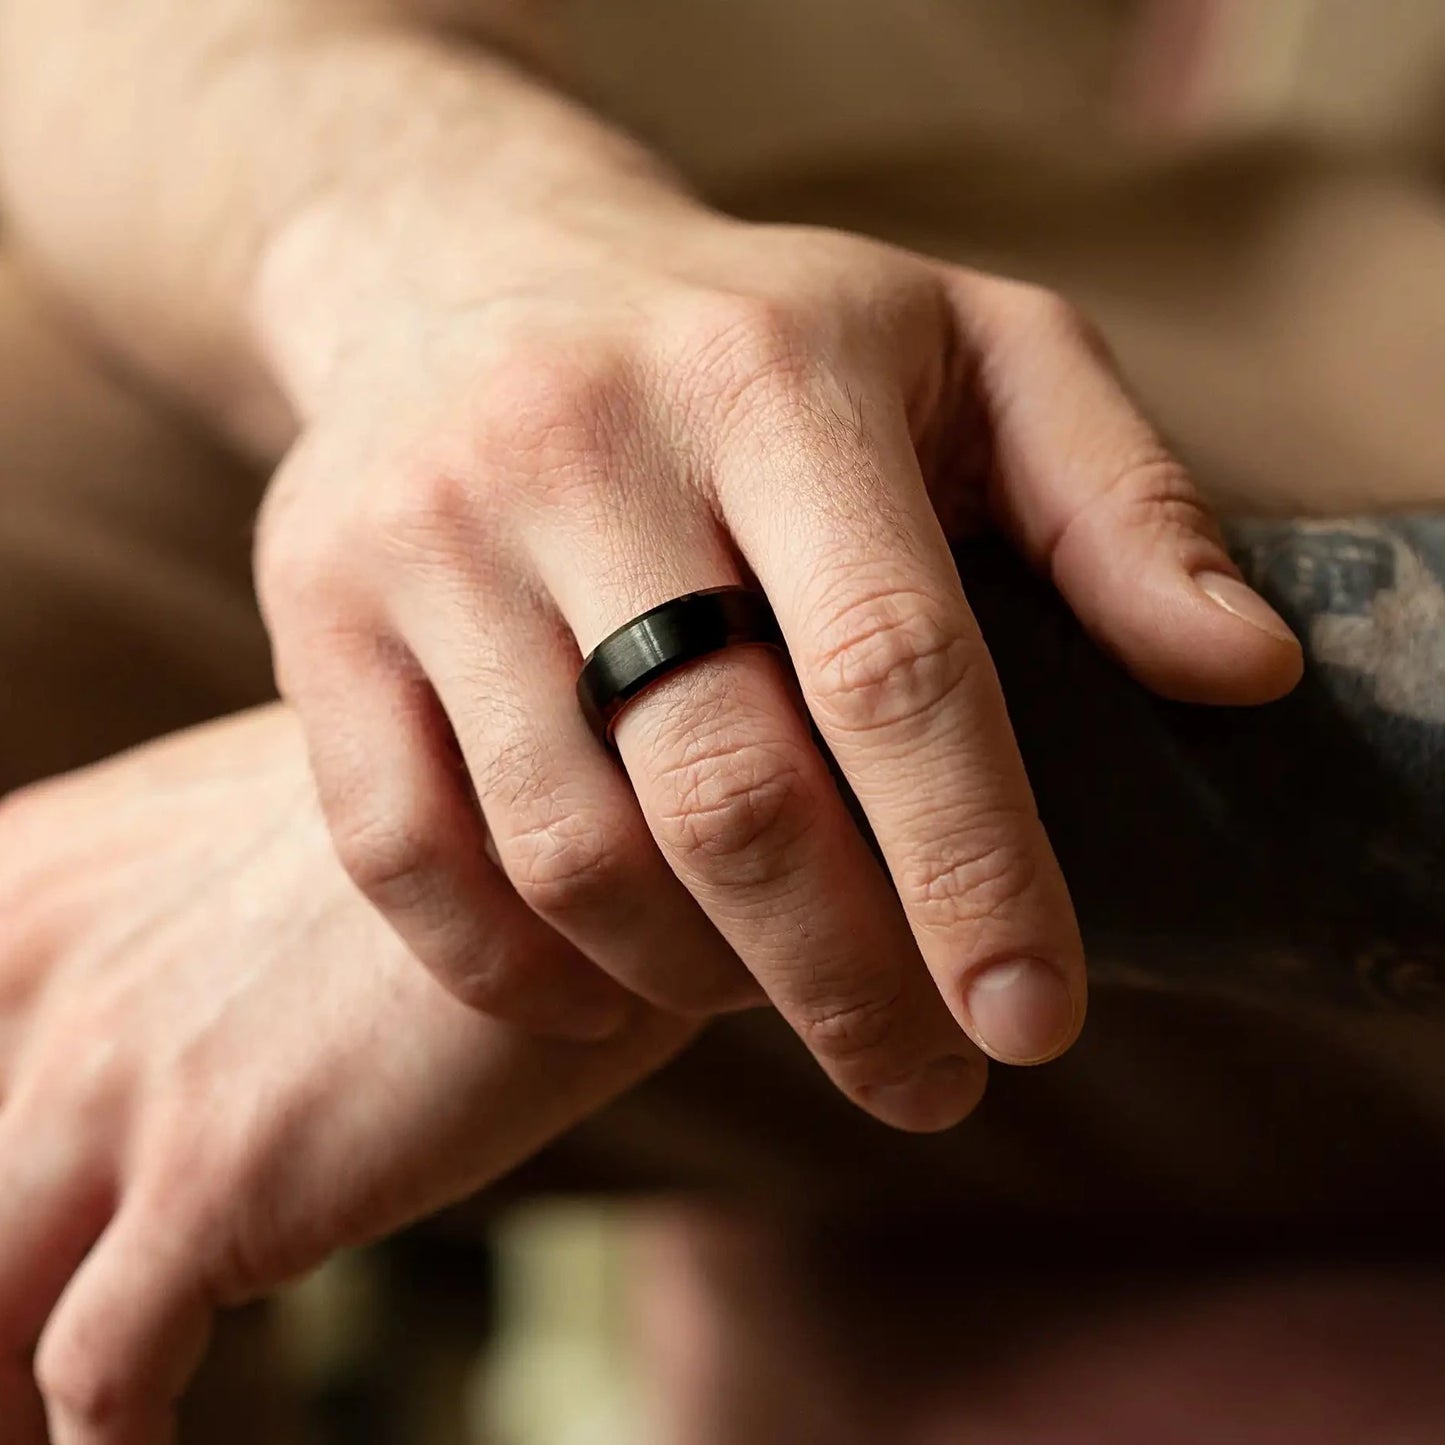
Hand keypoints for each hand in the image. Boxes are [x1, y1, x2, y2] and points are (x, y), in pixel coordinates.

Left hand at [0, 707, 688, 1443]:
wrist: (603, 802)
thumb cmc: (472, 809)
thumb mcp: (281, 825)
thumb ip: (184, 906)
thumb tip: (192, 1016)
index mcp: (44, 878)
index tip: (35, 1216)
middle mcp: (47, 967)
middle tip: (33, 1357)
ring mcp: (118, 1075)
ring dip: (8, 1398)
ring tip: (54, 1429)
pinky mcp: (220, 1176)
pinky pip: (100, 1381)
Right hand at [255, 184, 1302, 1130]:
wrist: (467, 264)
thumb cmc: (755, 333)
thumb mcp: (971, 351)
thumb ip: (1115, 504)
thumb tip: (1240, 675)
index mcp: (773, 377)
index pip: (895, 671)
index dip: (975, 874)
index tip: (1029, 1023)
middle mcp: (581, 443)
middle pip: (728, 793)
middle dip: (847, 982)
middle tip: (924, 1080)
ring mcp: (426, 529)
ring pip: (569, 849)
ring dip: (694, 981)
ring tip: (773, 1001)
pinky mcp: (312, 603)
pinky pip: (401, 853)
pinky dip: (513, 970)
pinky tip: (604, 991)